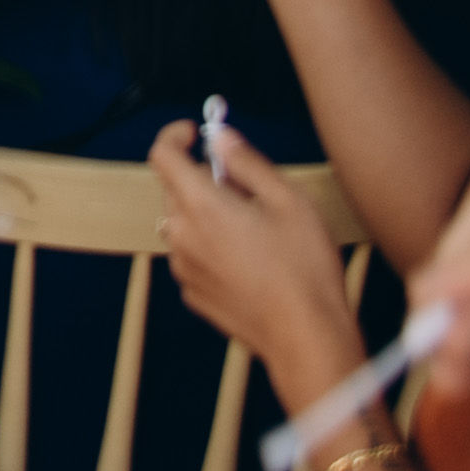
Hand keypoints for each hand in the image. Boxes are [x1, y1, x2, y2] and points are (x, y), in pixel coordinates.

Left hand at [151, 118, 369, 391]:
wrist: (307, 338)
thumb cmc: (305, 269)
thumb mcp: (289, 200)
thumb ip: (248, 162)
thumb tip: (222, 138)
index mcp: (201, 205)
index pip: (162, 155)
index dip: (175, 136)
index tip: (195, 132)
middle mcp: (182, 235)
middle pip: (173, 188)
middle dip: (200, 176)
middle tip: (243, 184)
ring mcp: (185, 268)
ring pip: (184, 223)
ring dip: (207, 213)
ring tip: (254, 227)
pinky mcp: (194, 294)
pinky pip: (194, 255)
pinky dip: (212, 246)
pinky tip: (250, 260)